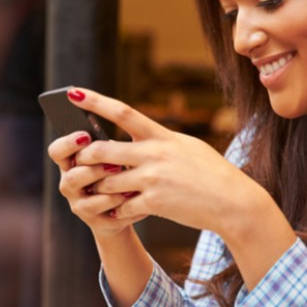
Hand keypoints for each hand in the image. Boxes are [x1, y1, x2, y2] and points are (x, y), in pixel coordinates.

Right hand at [47, 122, 146, 238]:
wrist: (124, 207)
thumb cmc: (118, 172)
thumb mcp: (113, 154)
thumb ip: (108, 144)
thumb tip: (116, 118)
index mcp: (71, 162)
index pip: (57, 151)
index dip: (68, 144)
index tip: (85, 136)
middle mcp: (69, 183)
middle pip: (72, 176)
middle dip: (93, 170)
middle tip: (115, 165)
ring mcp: (79, 203)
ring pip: (86, 199)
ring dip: (106, 188)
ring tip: (128, 184)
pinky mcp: (93, 220)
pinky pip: (103, 215)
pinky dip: (118, 205)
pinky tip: (134, 197)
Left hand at [50, 88, 263, 236]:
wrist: (234, 202)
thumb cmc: (211, 173)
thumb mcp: (186, 147)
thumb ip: (159, 141)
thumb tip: (136, 135)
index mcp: (161, 136)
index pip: (123, 112)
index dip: (95, 102)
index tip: (72, 93)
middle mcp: (154, 154)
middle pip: (103, 150)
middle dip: (84, 157)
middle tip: (77, 161)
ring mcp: (153, 179)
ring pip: (107, 182)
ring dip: (99, 189)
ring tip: (99, 193)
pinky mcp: (155, 203)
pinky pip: (123, 208)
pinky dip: (118, 212)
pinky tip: (121, 213)